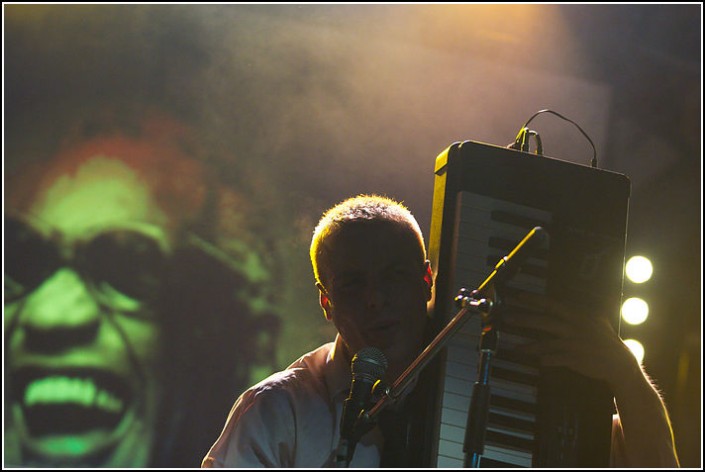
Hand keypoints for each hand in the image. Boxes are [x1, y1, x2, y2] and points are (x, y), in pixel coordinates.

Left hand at [500, 291, 639, 388]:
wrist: (619, 362)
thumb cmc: (605, 340)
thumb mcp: (595, 319)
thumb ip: (579, 311)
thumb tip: (566, 303)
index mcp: (578, 315)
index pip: (552, 304)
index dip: (534, 299)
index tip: (518, 296)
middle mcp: (574, 328)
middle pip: (544, 321)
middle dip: (524, 319)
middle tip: (506, 318)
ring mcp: (574, 344)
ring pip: (546, 343)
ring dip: (529, 346)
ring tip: (516, 348)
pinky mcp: (575, 359)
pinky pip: (554, 359)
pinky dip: (545, 360)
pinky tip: (537, 361)